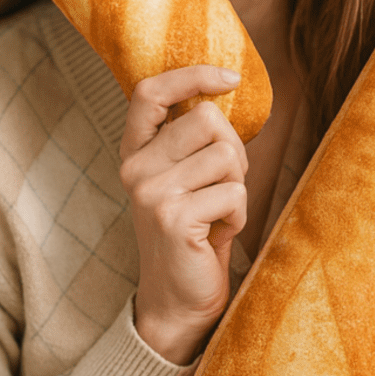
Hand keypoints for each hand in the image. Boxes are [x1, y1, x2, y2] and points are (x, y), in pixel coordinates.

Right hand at [119, 66, 247, 363]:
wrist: (177, 299)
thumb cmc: (195, 230)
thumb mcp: (186, 177)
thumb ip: (195, 138)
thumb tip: (228, 85)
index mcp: (136, 151)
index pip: (150, 92)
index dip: (192, 75)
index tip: (230, 78)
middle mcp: (135, 167)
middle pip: (208, 119)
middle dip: (233, 149)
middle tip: (224, 185)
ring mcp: (151, 192)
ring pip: (227, 155)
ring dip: (238, 185)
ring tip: (218, 212)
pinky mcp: (173, 218)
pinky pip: (234, 193)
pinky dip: (239, 215)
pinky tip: (219, 233)